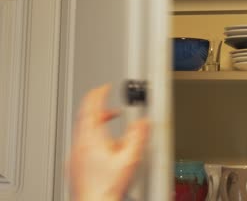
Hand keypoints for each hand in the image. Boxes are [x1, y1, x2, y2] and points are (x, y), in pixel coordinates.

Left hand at [69, 85, 150, 200]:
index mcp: (91, 138)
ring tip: (111, 124)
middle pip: (85, 116)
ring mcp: (75, 154)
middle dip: (100, 107)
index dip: (99, 93)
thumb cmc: (107, 187)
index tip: (104, 87)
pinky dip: (92, 135)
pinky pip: (82, 141)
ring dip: (97, 122)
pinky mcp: (74, 163)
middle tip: (111, 105)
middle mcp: (80, 144)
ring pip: (83, 129)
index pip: (91, 107)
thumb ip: (138, 136)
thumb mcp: (130, 158)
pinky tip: (104, 145)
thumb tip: (143, 122)